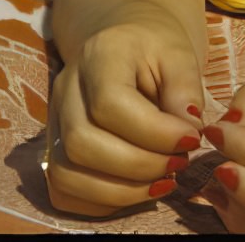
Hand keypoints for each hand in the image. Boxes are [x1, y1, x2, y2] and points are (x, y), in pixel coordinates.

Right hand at [43, 21, 204, 216]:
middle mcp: (66, 87)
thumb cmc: (155, 49)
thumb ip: (185, 88)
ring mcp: (53, 120)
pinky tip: (139, 188)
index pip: (110, 103)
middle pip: (82, 143)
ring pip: (66, 173)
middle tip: (179, 163)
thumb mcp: (179, 54)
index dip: (153, 132)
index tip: (191, 139)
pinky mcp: (52, 147)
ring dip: (120, 191)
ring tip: (163, 180)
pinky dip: (103, 201)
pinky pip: (64, 191)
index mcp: (99, 55)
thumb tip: (189, 131)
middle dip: (138, 166)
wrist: (124, 42)